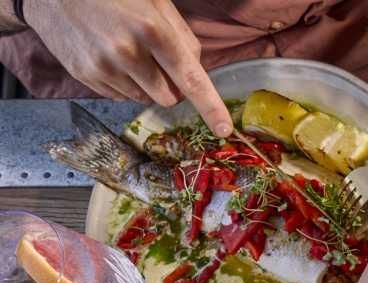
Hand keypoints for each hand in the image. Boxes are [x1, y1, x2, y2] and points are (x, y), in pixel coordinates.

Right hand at [25, 0, 231, 133]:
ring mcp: (103, 67)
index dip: (211, 107)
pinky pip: (119, 96)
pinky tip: (110, 57)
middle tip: (158, 62)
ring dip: (145, 84)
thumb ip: (182, 37)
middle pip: (169, 98)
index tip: (224, 128)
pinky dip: (123, 83)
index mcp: (151, 30)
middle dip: (171, 86)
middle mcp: (127, 53)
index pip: (191, 80)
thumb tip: (198, 71)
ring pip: (144, 99)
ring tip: (127, 52)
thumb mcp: (155, 2)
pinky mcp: (86, 76)